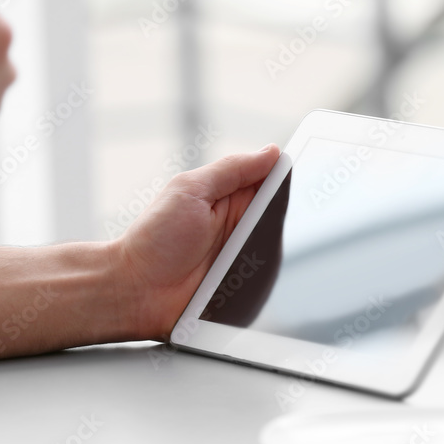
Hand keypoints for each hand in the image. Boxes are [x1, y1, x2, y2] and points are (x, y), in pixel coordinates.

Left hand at [112, 144, 279, 339]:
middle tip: (280, 218)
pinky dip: (271, 277)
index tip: (307, 171)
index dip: (288, 175)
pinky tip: (259, 275)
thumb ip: (232, 170)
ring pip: (280, 248)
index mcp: (228, 195)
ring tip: (257, 250)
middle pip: (282, 214)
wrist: (136, 291)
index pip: (270, 179)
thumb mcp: (191, 191)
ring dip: (279, 248)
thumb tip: (272, 152)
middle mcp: (239, 223)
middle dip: (288, 215)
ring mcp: (244, 256)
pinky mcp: (246, 286)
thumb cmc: (155, 238)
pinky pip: (270, 279)